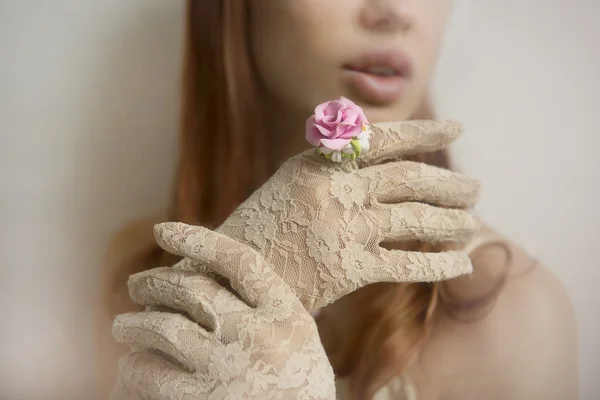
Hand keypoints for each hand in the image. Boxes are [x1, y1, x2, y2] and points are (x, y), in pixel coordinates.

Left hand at [113, 230, 334, 398]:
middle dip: (155, 283)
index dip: (198, 239)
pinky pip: (151, 374)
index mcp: (286, 313)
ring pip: (164, 329)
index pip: (239, 261)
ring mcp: (229, 370)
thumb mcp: (295, 335)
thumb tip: (209, 271)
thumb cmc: (296, 381)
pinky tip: (131, 366)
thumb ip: (264, 305)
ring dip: (134, 325)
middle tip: (136, 285)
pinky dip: (134, 366)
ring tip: (122, 327)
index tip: (163, 230)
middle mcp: (258, 336)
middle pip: (193, 290)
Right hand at [160, 120, 479, 311]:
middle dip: (448, 184)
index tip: (456, 128)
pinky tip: (461, 263)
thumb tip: (384, 157)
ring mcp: (340, 228)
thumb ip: (332, 166)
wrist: (228, 278)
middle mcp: (332, 189)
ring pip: (414, 219)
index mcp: (316, 163)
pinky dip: (439, 264)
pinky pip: (406, 263)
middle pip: (408, 179)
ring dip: (451, 221)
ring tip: (473, 223)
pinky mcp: (346, 269)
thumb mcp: (289, 183)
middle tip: (475, 188)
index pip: (381, 138)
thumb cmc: (262, 231)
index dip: (422, 132)